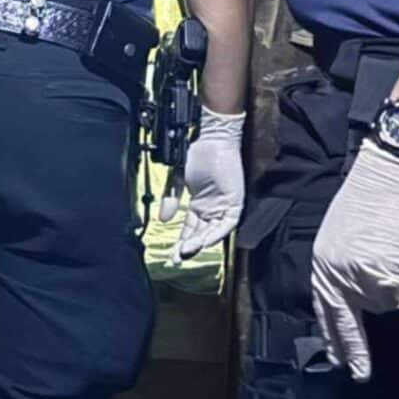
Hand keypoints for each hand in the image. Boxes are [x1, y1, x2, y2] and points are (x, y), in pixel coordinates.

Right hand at [159, 109, 244, 263]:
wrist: (211, 139)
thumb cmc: (195, 155)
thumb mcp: (177, 180)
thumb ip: (171, 200)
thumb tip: (163, 220)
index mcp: (199, 205)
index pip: (190, 230)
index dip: (181, 242)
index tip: (171, 255)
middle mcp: (212, 209)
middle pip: (200, 234)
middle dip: (188, 248)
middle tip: (176, 259)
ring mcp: (223, 206)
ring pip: (213, 232)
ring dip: (200, 243)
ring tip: (186, 251)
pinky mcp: (234, 203)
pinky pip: (226, 224)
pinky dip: (216, 233)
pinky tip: (204, 241)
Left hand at [312, 137, 398, 380]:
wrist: (387, 175)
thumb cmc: (372, 198)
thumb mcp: (344, 235)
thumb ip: (344, 265)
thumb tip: (359, 293)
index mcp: (321, 261)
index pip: (324, 307)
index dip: (331, 334)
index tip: (335, 358)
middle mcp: (331, 273)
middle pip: (345, 322)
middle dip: (354, 351)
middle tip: (359, 376)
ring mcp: (354, 278)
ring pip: (385, 304)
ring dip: (397, 283)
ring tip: (396, 249)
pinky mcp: (378, 278)